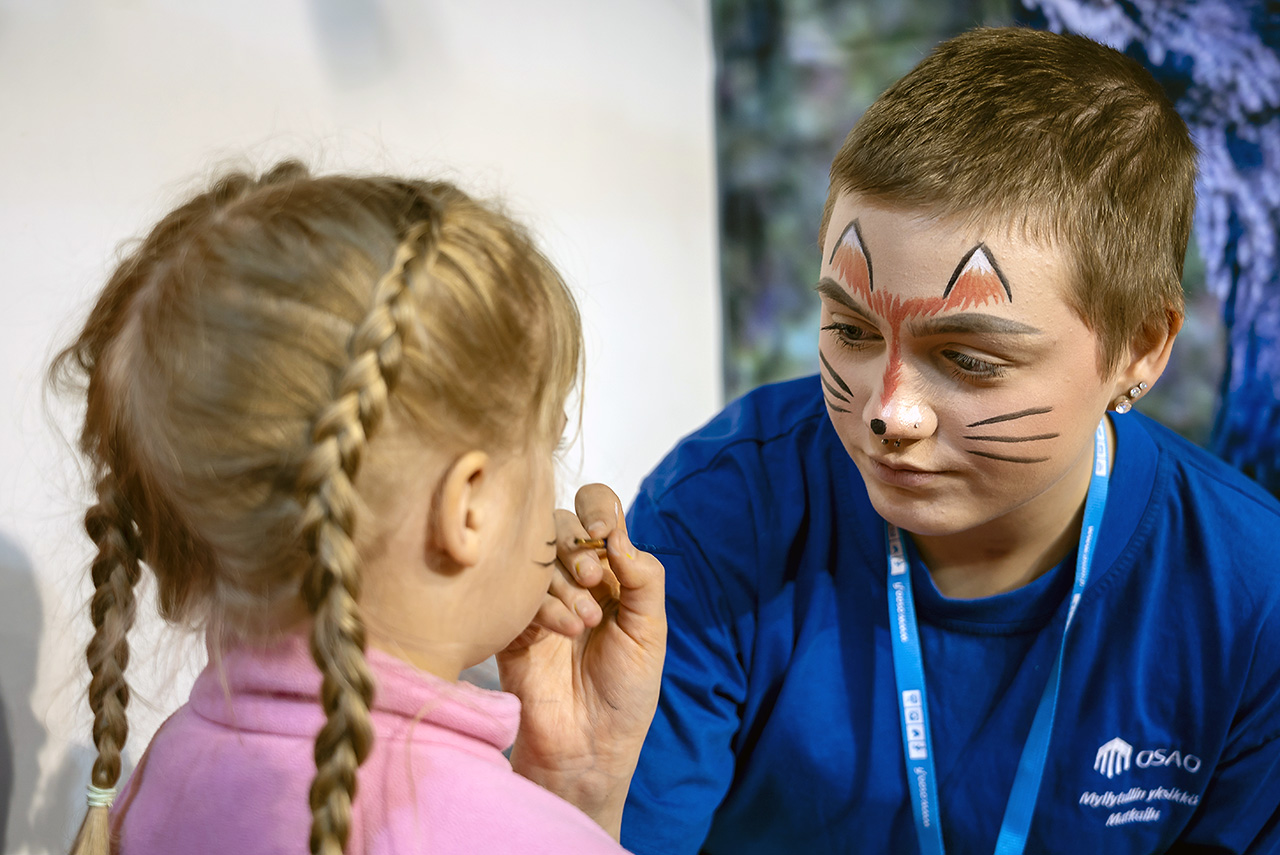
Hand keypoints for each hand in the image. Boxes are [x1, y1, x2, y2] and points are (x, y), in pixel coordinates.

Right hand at [497, 484, 666, 839]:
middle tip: (593, 581)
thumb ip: (643, 577)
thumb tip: (617, 534)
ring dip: (564, 581)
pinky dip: (545, 606)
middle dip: (576, 544)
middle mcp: (572, 575)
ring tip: (584, 624)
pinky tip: (563, 633)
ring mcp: (538, 596)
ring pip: (536, 553)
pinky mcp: (511, 620)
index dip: (598, 509)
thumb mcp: (650, 631)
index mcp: (609, 569)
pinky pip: (517, 590)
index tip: (604, 534)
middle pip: (560, 522)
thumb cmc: (625, 690)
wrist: (589, 746)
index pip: (597, 510)